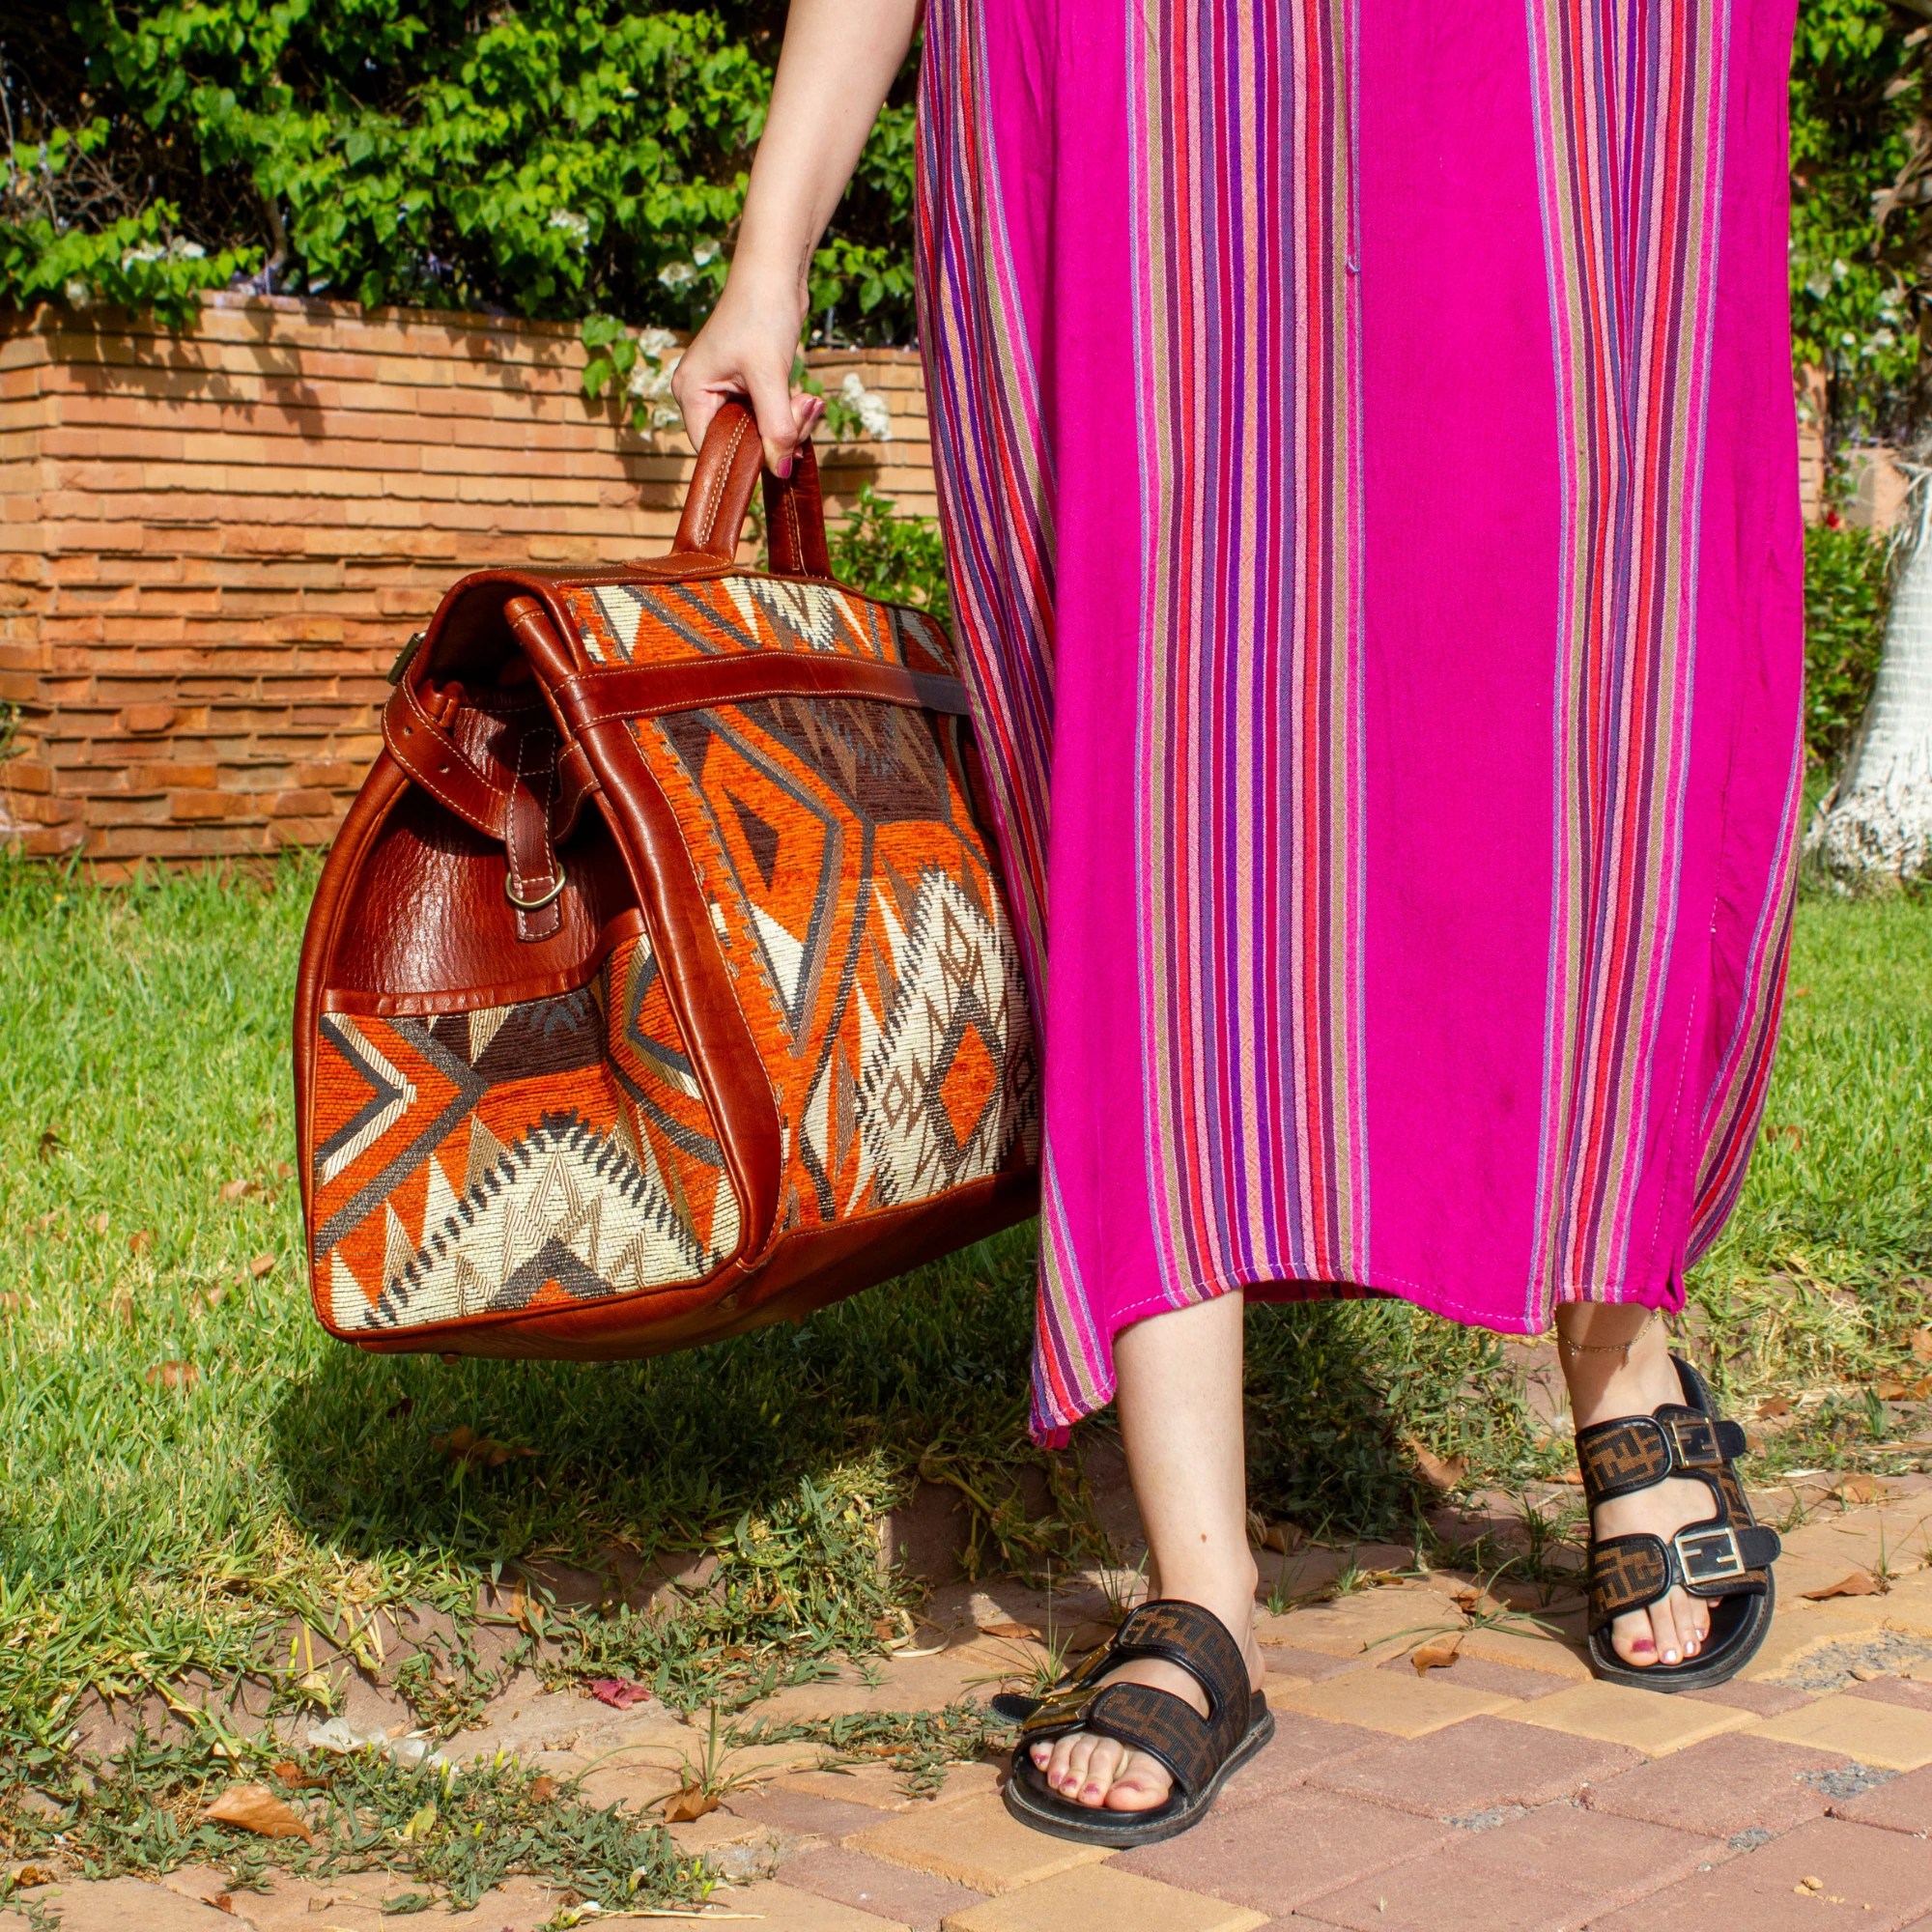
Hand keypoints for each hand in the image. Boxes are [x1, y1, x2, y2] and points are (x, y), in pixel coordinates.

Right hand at [671, 276, 825, 475]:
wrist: (777, 272)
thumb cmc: (762, 313)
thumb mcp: (769, 376)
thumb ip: (776, 426)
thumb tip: (783, 469)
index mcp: (692, 392)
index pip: (712, 448)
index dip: (746, 456)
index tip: (780, 453)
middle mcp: (704, 393)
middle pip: (741, 440)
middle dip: (777, 433)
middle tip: (802, 412)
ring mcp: (728, 388)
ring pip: (761, 428)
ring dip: (790, 422)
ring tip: (808, 400)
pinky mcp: (751, 383)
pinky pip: (772, 413)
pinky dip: (791, 411)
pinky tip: (807, 398)